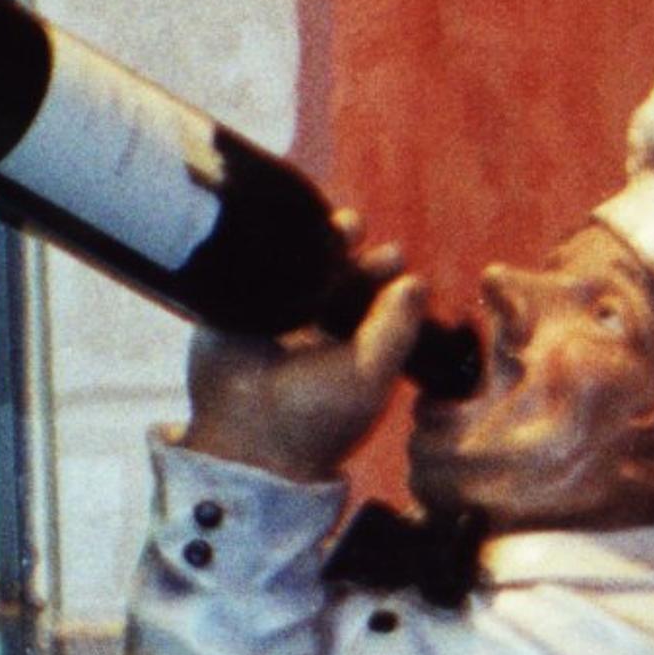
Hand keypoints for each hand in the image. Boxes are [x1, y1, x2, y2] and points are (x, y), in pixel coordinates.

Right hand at [175, 222, 422, 487]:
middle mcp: (315, 330)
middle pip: (332, 276)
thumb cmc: (318, 415)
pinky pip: (251, 271)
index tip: (392, 254)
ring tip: (323, 221)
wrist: (249, 432)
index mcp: (352, 348)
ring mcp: (274, 318)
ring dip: (308, 241)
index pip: (371, 300)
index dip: (382, 274)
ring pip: (293, 268)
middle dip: (345, 249)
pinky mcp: (237, 310)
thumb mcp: (369, 374)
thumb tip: (417, 280)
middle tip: (351, 225)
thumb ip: (396, 329)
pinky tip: (276, 225)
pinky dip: (264, 248)